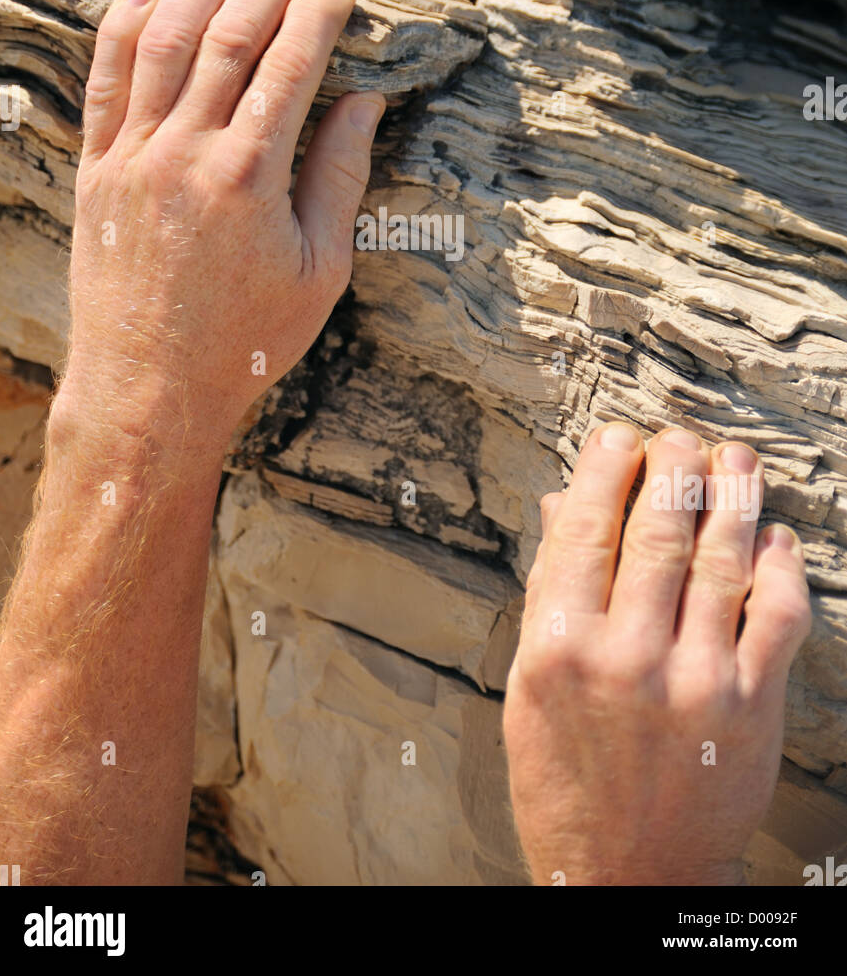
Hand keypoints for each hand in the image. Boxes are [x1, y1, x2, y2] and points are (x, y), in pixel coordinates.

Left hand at [61, 0, 383, 445]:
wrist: (150, 388)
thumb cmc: (246, 340)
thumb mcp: (321, 269)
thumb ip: (340, 177)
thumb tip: (363, 102)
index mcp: (251, 178)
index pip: (291, 64)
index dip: (320, 14)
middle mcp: (186, 154)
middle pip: (228, 34)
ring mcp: (132, 158)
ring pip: (162, 40)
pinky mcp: (96, 170)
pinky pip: (104, 78)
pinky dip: (125, 26)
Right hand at [504, 424, 811, 885]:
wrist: (626, 874)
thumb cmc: (565, 777)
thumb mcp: (530, 683)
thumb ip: (550, 589)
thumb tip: (567, 504)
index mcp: (559, 646)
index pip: (588, 528)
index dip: (610, 467)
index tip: (621, 437)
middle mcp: (626, 657)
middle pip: (660, 531)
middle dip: (675, 467)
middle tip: (681, 440)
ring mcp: (694, 682)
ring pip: (722, 560)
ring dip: (734, 498)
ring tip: (735, 461)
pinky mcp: (750, 708)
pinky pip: (776, 617)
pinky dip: (781, 569)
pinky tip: (775, 539)